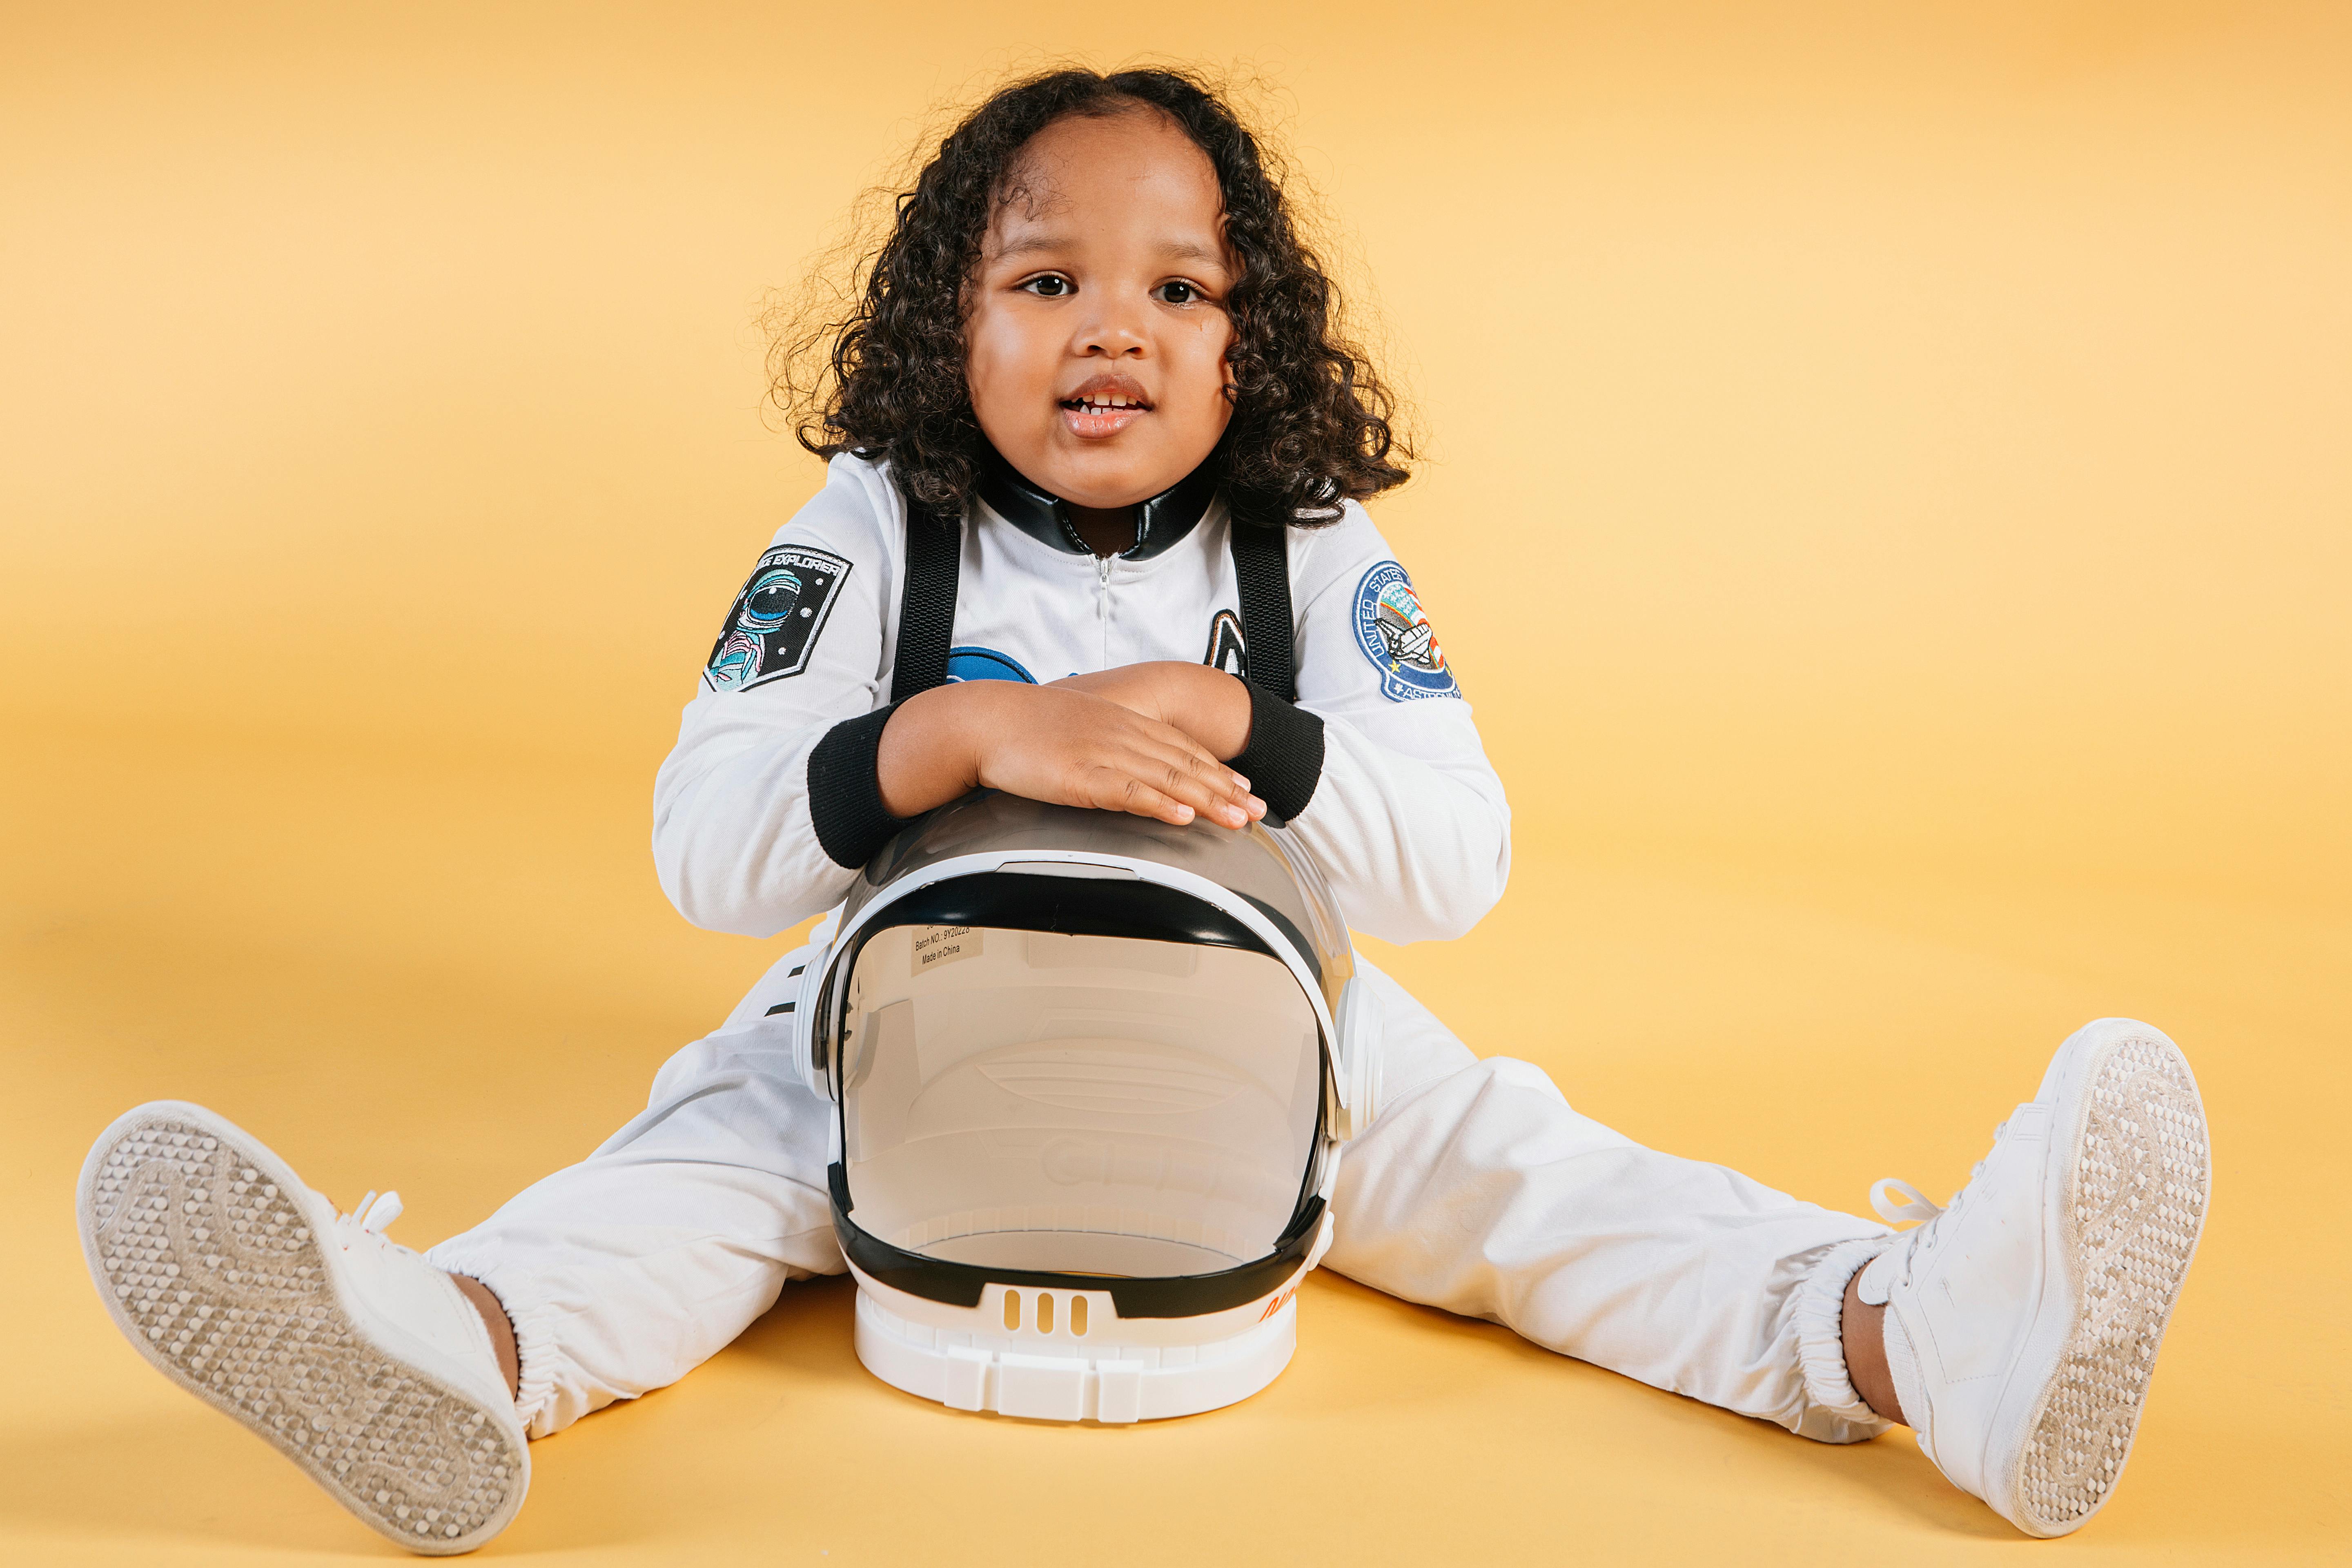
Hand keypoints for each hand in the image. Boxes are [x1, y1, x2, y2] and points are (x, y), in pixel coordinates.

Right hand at [876, 680, 1265, 827]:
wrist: (983, 721)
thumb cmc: (1023, 729)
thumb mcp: (1078, 728)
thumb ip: (1107, 744)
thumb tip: (1124, 767)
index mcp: (1123, 723)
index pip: (1182, 748)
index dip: (1218, 769)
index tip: (1247, 787)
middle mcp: (1122, 735)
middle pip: (1185, 765)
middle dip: (1227, 790)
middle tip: (1260, 811)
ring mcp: (1103, 754)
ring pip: (1167, 779)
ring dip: (1208, 800)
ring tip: (1238, 818)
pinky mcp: (1081, 775)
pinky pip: (1128, 791)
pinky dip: (1159, 804)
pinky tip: (1183, 816)